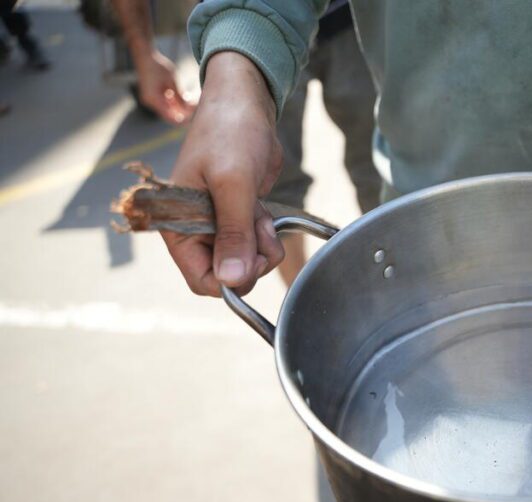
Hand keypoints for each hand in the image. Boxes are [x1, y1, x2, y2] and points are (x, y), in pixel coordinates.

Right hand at [135, 49, 195, 123]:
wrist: (145, 55)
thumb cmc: (158, 66)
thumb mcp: (172, 81)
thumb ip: (179, 97)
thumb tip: (188, 109)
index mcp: (154, 100)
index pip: (170, 117)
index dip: (182, 119)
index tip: (194, 117)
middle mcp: (150, 102)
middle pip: (169, 114)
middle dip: (181, 112)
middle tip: (194, 108)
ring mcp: (149, 99)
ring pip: (167, 108)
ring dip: (178, 107)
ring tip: (190, 101)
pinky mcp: (151, 95)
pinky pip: (163, 102)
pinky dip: (172, 101)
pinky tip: (181, 96)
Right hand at [165, 52, 284, 295]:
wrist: (246, 103)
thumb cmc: (230, 132)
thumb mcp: (233, 184)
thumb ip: (234, 234)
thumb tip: (231, 280)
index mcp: (178, 226)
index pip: (201, 280)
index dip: (230, 280)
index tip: (253, 260)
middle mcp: (194, 230)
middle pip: (228, 274)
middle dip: (251, 258)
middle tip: (259, 226)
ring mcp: (217, 225)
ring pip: (245, 261)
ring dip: (261, 243)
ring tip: (258, 209)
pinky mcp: (237, 217)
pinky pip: (255, 244)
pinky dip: (265, 232)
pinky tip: (261, 208)